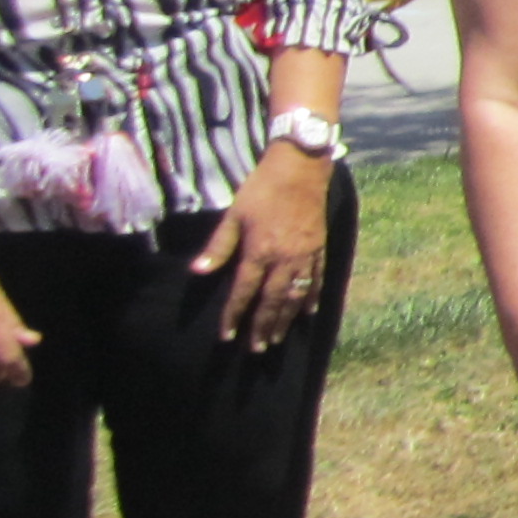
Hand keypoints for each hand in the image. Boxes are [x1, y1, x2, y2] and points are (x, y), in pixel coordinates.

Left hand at [193, 143, 335, 351]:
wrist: (300, 168)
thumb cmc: (261, 189)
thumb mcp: (234, 215)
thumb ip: (218, 247)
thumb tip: (197, 272)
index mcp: (259, 252)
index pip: (243, 292)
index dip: (233, 316)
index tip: (226, 336)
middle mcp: (284, 260)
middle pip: (272, 301)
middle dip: (262, 327)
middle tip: (256, 349)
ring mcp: (305, 257)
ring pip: (295, 297)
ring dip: (286, 320)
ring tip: (278, 338)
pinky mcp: (319, 249)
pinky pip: (316, 281)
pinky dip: (311, 299)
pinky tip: (307, 313)